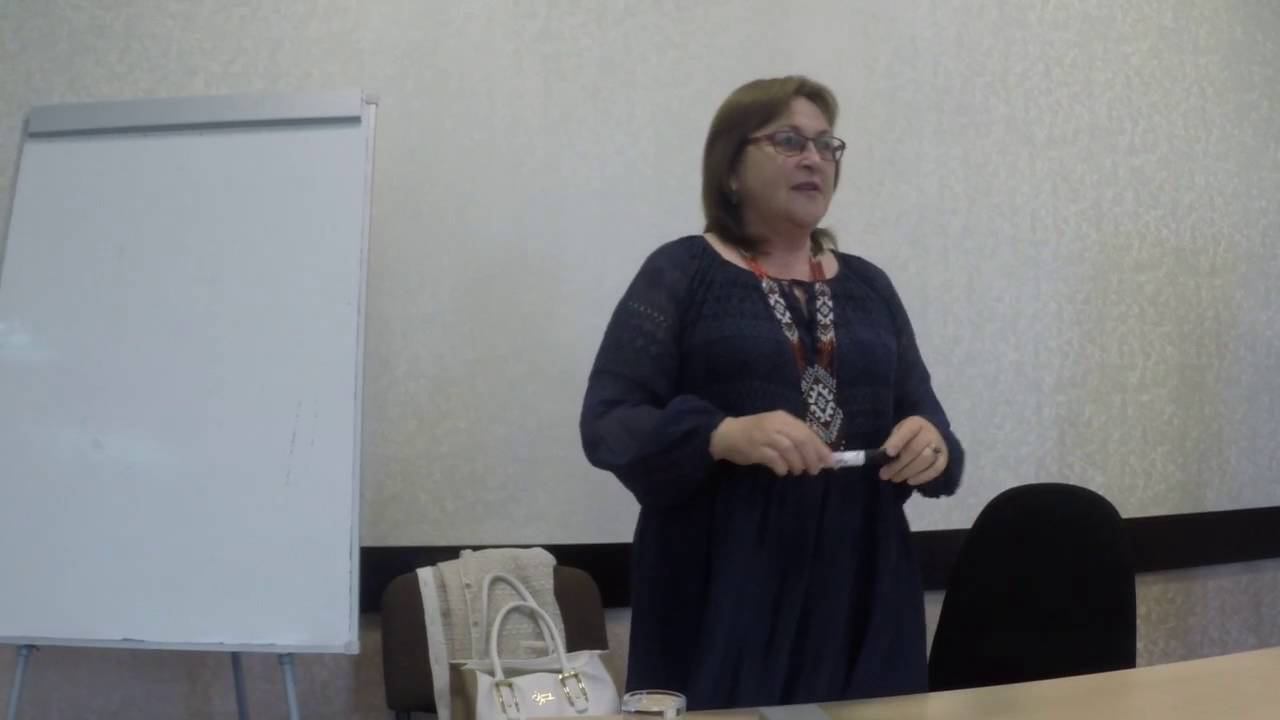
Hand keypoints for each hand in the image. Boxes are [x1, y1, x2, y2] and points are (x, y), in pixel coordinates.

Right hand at [710, 411, 833, 476]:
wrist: (726, 434)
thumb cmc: (755, 432)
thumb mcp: (776, 428)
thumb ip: (794, 438)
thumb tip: (818, 456)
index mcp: (783, 418)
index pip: (807, 432)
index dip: (821, 448)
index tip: (830, 462)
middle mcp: (775, 424)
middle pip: (801, 440)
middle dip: (812, 457)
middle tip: (814, 470)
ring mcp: (764, 436)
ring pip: (789, 450)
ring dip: (797, 464)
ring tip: (797, 471)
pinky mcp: (755, 449)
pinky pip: (774, 459)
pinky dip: (782, 467)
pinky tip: (782, 471)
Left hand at [879, 416, 947, 485]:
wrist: (932, 434)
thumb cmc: (909, 435)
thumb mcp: (898, 432)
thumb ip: (891, 442)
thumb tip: (882, 456)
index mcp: (916, 423)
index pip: (907, 432)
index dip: (897, 442)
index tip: (887, 454)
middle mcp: (930, 433)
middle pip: (914, 449)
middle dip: (898, 464)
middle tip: (884, 474)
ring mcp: (939, 446)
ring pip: (925, 460)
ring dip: (908, 471)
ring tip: (895, 478)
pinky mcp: (944, 459)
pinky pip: (935, 469)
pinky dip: (922, 477)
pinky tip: (910, 481)